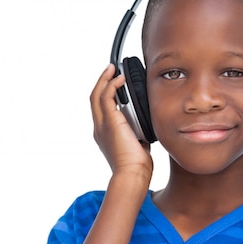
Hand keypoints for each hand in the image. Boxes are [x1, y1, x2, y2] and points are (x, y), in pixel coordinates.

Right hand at [90, 64, 152, 179]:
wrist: (133, 174)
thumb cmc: (137, 166)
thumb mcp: (138, 143)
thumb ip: (138, 132)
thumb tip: (148, 125)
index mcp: (105, 134)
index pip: (101, 109)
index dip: (105, 94)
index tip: (114, 84)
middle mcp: (100, 128)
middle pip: (94, 98)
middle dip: (102, 82)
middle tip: (110, 70)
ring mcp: (102, 125)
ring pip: (96, 95)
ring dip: (104, 79)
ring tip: (113, 69)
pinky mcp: (109, 122)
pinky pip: (106, 97)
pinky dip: (111, 85)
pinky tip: (120, 79)